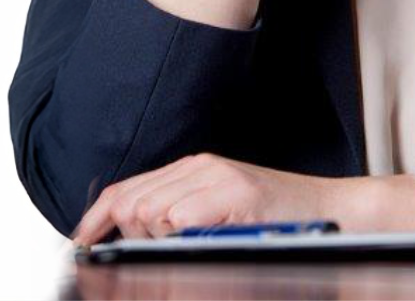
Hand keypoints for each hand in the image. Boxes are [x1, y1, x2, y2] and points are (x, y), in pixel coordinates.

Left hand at [70, 153, 339, 243]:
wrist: (332, 210)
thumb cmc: (279, 217)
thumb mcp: (219, 211)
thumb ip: (179, 211)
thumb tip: (132, 230)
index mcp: (192, 168)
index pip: (127, 189)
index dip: (97, 218)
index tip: (82, 241)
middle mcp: (200, 166)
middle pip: (131, 201)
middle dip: (133, 234)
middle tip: (162, 248)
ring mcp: (218, 177)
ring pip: (151, 211)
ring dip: (162, 238)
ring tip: (197, 242)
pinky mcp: (235, 193)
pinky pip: (181, 217)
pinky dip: (185, 235)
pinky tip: (209, 238)